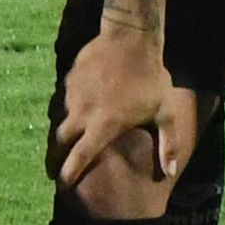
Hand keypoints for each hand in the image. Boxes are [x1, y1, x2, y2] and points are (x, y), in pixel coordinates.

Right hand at [51, 25, 185, 190]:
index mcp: (104, 126)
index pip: (79, 157)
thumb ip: (167, 145)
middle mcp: (82, 113)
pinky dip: (67, 109)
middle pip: (59, 141)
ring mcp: (72, 95)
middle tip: (54, 168)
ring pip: (59, 119)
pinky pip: (63, 99)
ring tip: (65, 139)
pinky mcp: (68, 80)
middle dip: (54, 158)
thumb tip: (170, 172)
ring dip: (61, 132)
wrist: (129, 38)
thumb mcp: (164, 113)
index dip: (68, 173)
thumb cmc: (150, 78)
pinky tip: (77, 108)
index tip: (62, 185)